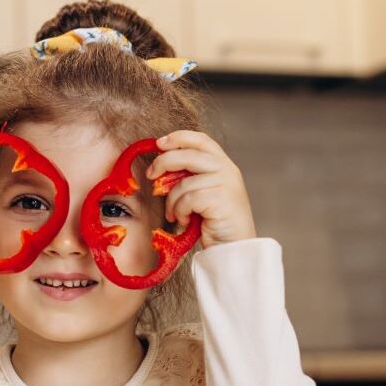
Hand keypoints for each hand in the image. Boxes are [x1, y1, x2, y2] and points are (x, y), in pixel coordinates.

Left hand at [147, 131, 257, 249]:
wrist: (234, 248)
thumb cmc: (215, 222)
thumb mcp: (204, 192)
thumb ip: (191, 176)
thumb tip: (161, 166)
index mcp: (224, 164)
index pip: (201, 140)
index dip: (179, 138)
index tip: (159, 143)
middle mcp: (227, 170)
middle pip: (188, 154)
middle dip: (163, 162)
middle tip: (150, 175)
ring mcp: (226, 183)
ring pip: (183, 182)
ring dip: (172, 200)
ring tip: (174, 214)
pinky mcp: (220, 199)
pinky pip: (187, 199)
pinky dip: (179, 211)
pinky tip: (184, 220)